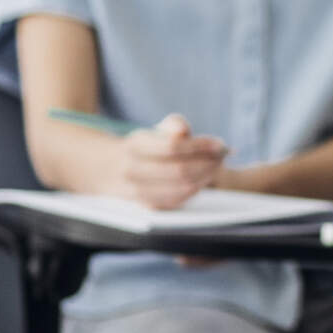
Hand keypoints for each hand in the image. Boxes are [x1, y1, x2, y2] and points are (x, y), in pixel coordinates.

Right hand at [113, 114, 228, 209]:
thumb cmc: (143, 147)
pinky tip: (204, 179)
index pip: (172, 146)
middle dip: (208, 162)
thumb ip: (172, 126)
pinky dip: (196, 189)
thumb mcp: (153, 131)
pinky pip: (178, 201)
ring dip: (206, 177)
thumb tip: (183, 129)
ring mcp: (137, 192)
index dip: (200, 145)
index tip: (220, 143)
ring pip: (181, 188)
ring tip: (217, 166)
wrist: (108, 170)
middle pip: (180, 170)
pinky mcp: (146, 207)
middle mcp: (132, 170)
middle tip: (223, 155)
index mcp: (134, 145)